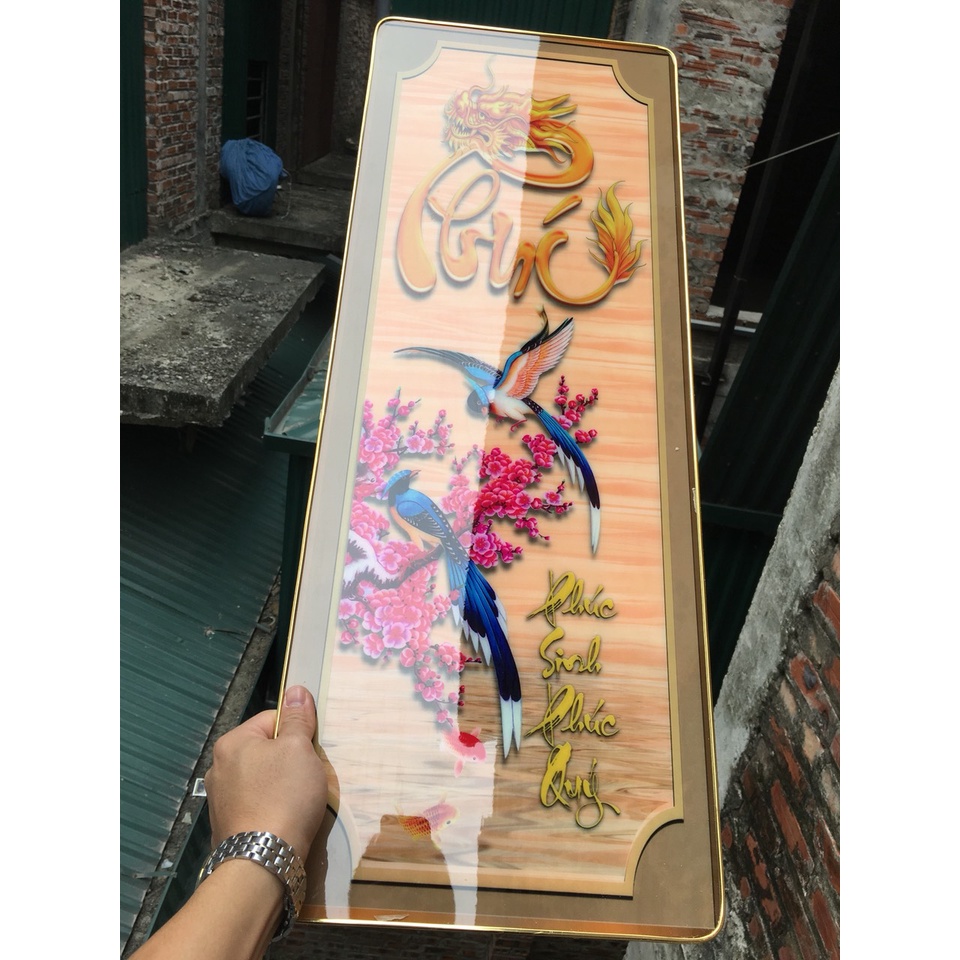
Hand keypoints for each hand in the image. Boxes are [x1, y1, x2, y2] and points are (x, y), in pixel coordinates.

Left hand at [205, 685, 327, 858]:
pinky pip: (255, 805)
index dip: (297, 732)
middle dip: (289, 762)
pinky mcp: (226, 826)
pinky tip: (284, 820)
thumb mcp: (299, 749)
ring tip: (297, 804)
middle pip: (266, 751)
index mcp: (232, 743)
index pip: (273, 720)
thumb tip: (296, 689)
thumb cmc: (283, 796)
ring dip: (280, 786)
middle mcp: (218, 767)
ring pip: (262, 780)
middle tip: (307, 779)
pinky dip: (270, 808)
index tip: (310, 753)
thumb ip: (298, 719)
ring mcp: (219, 800)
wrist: (262, 862)